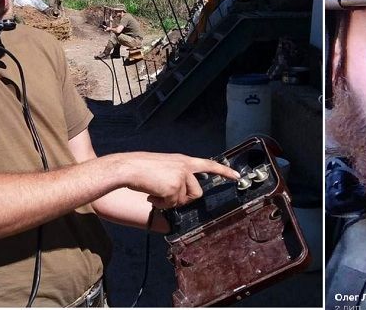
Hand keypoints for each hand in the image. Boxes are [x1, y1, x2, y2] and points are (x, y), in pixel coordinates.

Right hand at [109, 152, 238, 208]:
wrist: (128, 168)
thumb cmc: (140, 167)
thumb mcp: (164, 166)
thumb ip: (177, 175)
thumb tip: (181, 195)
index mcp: (183, 160)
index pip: (208, 165)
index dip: (224, 171)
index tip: (237, 176)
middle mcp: (185, 167)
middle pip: (196, 193)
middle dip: (182, 199)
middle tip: (165, 196)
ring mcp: (181, 177)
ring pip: (183, 200)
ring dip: (169, 201)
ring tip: (154, 193)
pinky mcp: (174, 188)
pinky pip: (172, 204)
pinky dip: (160, 204)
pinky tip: (151, 195)